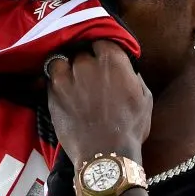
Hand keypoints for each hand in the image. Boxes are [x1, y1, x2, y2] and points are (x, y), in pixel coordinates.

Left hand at [46, 40, 152, 162]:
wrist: (105, 154)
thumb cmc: (129, 129)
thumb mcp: (144, 99)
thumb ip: (133, 77)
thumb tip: (126, 70)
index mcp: (114, 61)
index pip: (102, 40)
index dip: (100, 50)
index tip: (100, 57)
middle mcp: (89, 63)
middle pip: (81, 51)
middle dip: (84, 60)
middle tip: (87, 75)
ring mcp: (68, 76)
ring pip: (62, 59)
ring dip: (66, 67)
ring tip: (70, 79)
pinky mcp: (53, 90)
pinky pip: (50, 74)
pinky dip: (54, 78)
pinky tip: (60, 88)